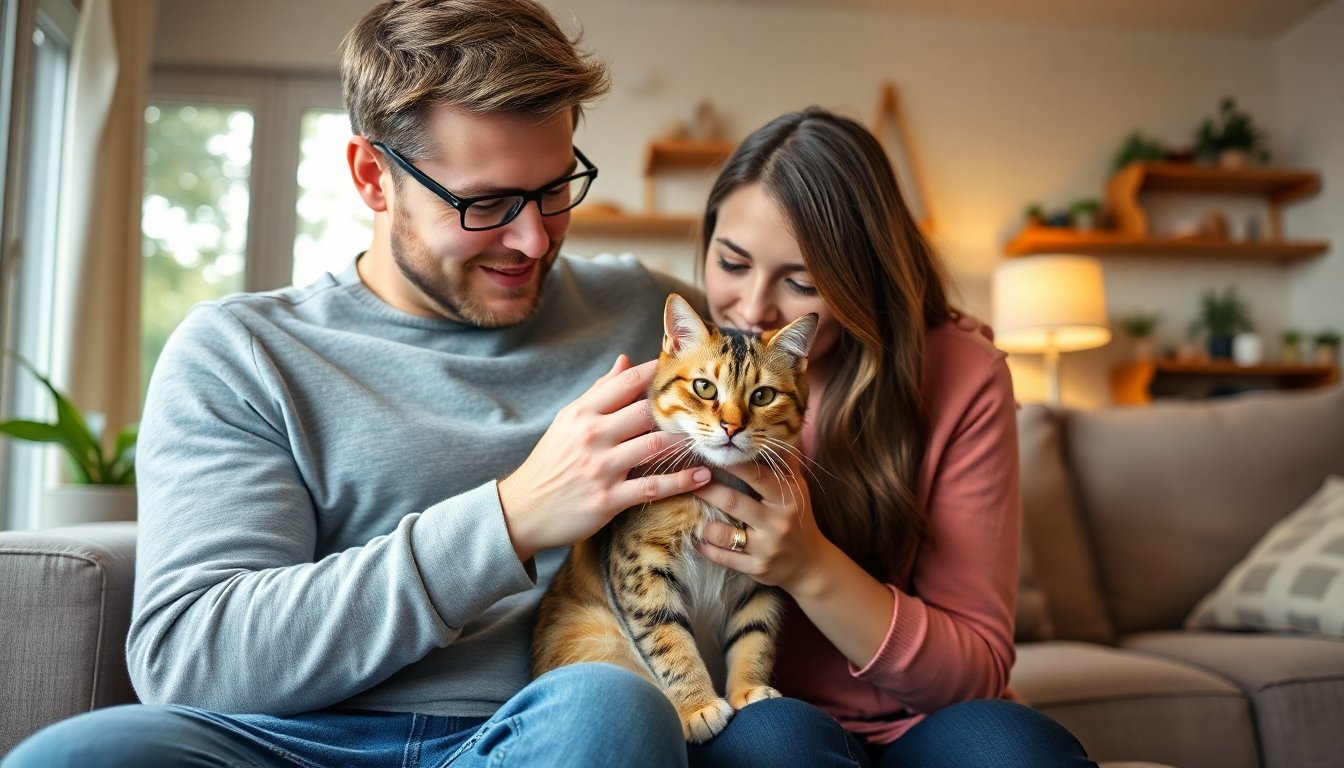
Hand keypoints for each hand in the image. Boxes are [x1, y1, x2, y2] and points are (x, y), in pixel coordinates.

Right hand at [498, 355, 711, 560]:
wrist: (523, 509)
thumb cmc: (550, 462)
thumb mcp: (568, 421)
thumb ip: (599, 392)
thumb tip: (625, 361)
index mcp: (582, 412)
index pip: (627, 382)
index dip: (659, 372)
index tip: (685, 368)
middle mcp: (592, 435)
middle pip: (647, 411)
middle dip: (679, 409)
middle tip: (705, 408)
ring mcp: (601, 467)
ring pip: (655, 446)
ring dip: (685, 442)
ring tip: (707, 439)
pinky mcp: (608, 499)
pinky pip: (653, 486)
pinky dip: (682, 481)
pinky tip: (703, 476)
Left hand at [692, 450, 828, 593]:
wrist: (810, 564)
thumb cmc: (798, 517)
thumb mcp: (798, 488)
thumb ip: (786, 461)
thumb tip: (777, 432)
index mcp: (787, 497)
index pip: (756, 475)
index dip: (730, 464)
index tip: (709, 454)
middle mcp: (777, 522)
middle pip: (732, 501)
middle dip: (706, 489)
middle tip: (687, 479)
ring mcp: (766, 548)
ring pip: (723, 533)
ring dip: (702, 522)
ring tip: (687, 509)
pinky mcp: (756, 568)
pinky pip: (723, 557)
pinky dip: (705, 547)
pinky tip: (695, 538)